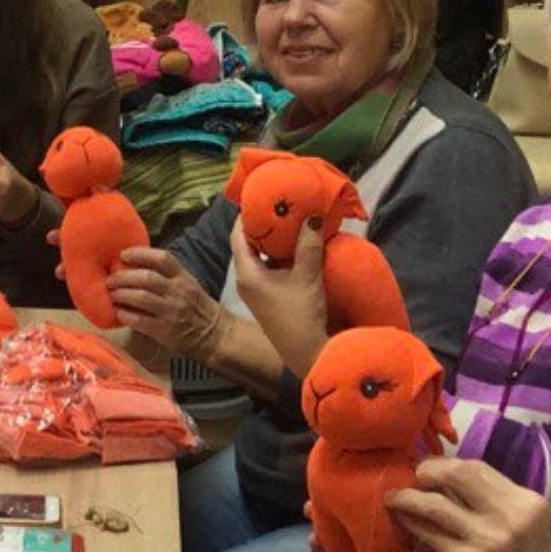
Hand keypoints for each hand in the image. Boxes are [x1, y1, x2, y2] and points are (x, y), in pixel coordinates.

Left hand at [106, 247, 225, 360]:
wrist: (214, 335)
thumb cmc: (196, 307)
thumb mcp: (188, 285)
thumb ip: (167, 276)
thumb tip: (135, 266)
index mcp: (183, 277)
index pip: (162, 258)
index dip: (140, 254)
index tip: (123, 255)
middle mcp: (178, 292)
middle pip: (147, 277)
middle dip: (124, 277)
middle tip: (111, 279)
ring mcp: (171, 311)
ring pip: (141, 297)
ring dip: (122, 294)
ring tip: (112, 295)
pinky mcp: (165, 330)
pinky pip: (139, 320)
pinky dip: (125, 315)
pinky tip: (118, 313)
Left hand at [229, 217, 328, 377]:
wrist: (306, 353)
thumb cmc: (300, 315)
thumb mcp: (307, 276)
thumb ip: (309, 244)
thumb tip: (312, 214)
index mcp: (247, 273)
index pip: (238, 235)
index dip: (247, 215)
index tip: (262, 198)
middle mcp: (248, 280)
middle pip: (249, 244)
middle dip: (264, 224)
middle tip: (281, 206)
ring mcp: (258, 290)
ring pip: (261, 256)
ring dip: (275, 240)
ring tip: (292, 220)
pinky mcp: (270, 297)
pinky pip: (271, 267)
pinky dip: (281, 254)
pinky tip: (299, 246)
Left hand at [385, 459, 550, 551]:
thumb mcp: (517, 539)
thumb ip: (485, 513)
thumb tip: (438, 492)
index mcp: (531, 504)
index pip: (480, 468)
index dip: (448, 467)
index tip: (428, 472)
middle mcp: (514, 513)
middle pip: (459, 472)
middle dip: (428, 471)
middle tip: (409, 480)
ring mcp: (491, 536)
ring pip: (437, 501)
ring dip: (409, 497)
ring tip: (393, 499)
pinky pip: (428, 531)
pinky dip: (410, 523)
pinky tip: (400, 523)